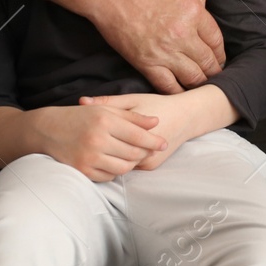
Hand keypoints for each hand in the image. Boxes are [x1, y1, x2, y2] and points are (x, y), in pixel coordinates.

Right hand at [26, 104, 165, 181]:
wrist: (46, 130)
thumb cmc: (79, 117)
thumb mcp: (105, 109)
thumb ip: (132, 117)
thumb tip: (156, 122)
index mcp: (104, 121)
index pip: (138, 135)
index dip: (154, 141)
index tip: (164, 144)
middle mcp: (97, 140)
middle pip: (133, 153)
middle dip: (145, 153)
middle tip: (149, 151)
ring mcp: (88, 157)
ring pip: (123, 167)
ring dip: (131, 163)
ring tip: (133, 156)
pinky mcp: (82, 171)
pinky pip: (108, 176)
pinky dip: (116, 170)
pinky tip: (115, 162)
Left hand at [82, 87, 234, 170]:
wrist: (187, 116)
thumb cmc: (159, 104)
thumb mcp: (133, 99)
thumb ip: (108, 102)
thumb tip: (81, 102)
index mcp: (135, 132)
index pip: (105, 141)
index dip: (89, 138)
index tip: (78, 133)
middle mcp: (142, 150)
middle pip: (110, 156)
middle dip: (98, 150)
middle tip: (83, 142)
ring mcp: (148, 162)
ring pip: (119, 164)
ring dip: (109, 157)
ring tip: (96, 147)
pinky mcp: (151, 166)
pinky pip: (129, 166)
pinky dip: (120, 160)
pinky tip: (112, 151)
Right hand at [86, 0, 226, 93]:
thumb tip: (203, 10)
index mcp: (194, 11)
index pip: (216, 40)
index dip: (220, 53)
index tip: (219, 58)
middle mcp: (183, 34)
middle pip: (208, 62)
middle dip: (214, 70)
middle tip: (214, 75)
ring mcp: (164, 51)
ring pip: (192, 77)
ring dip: (200, 83)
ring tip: (201, 85)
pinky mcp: (145, 62)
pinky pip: (167, 85)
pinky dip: (178, 91)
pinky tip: (181, 92)